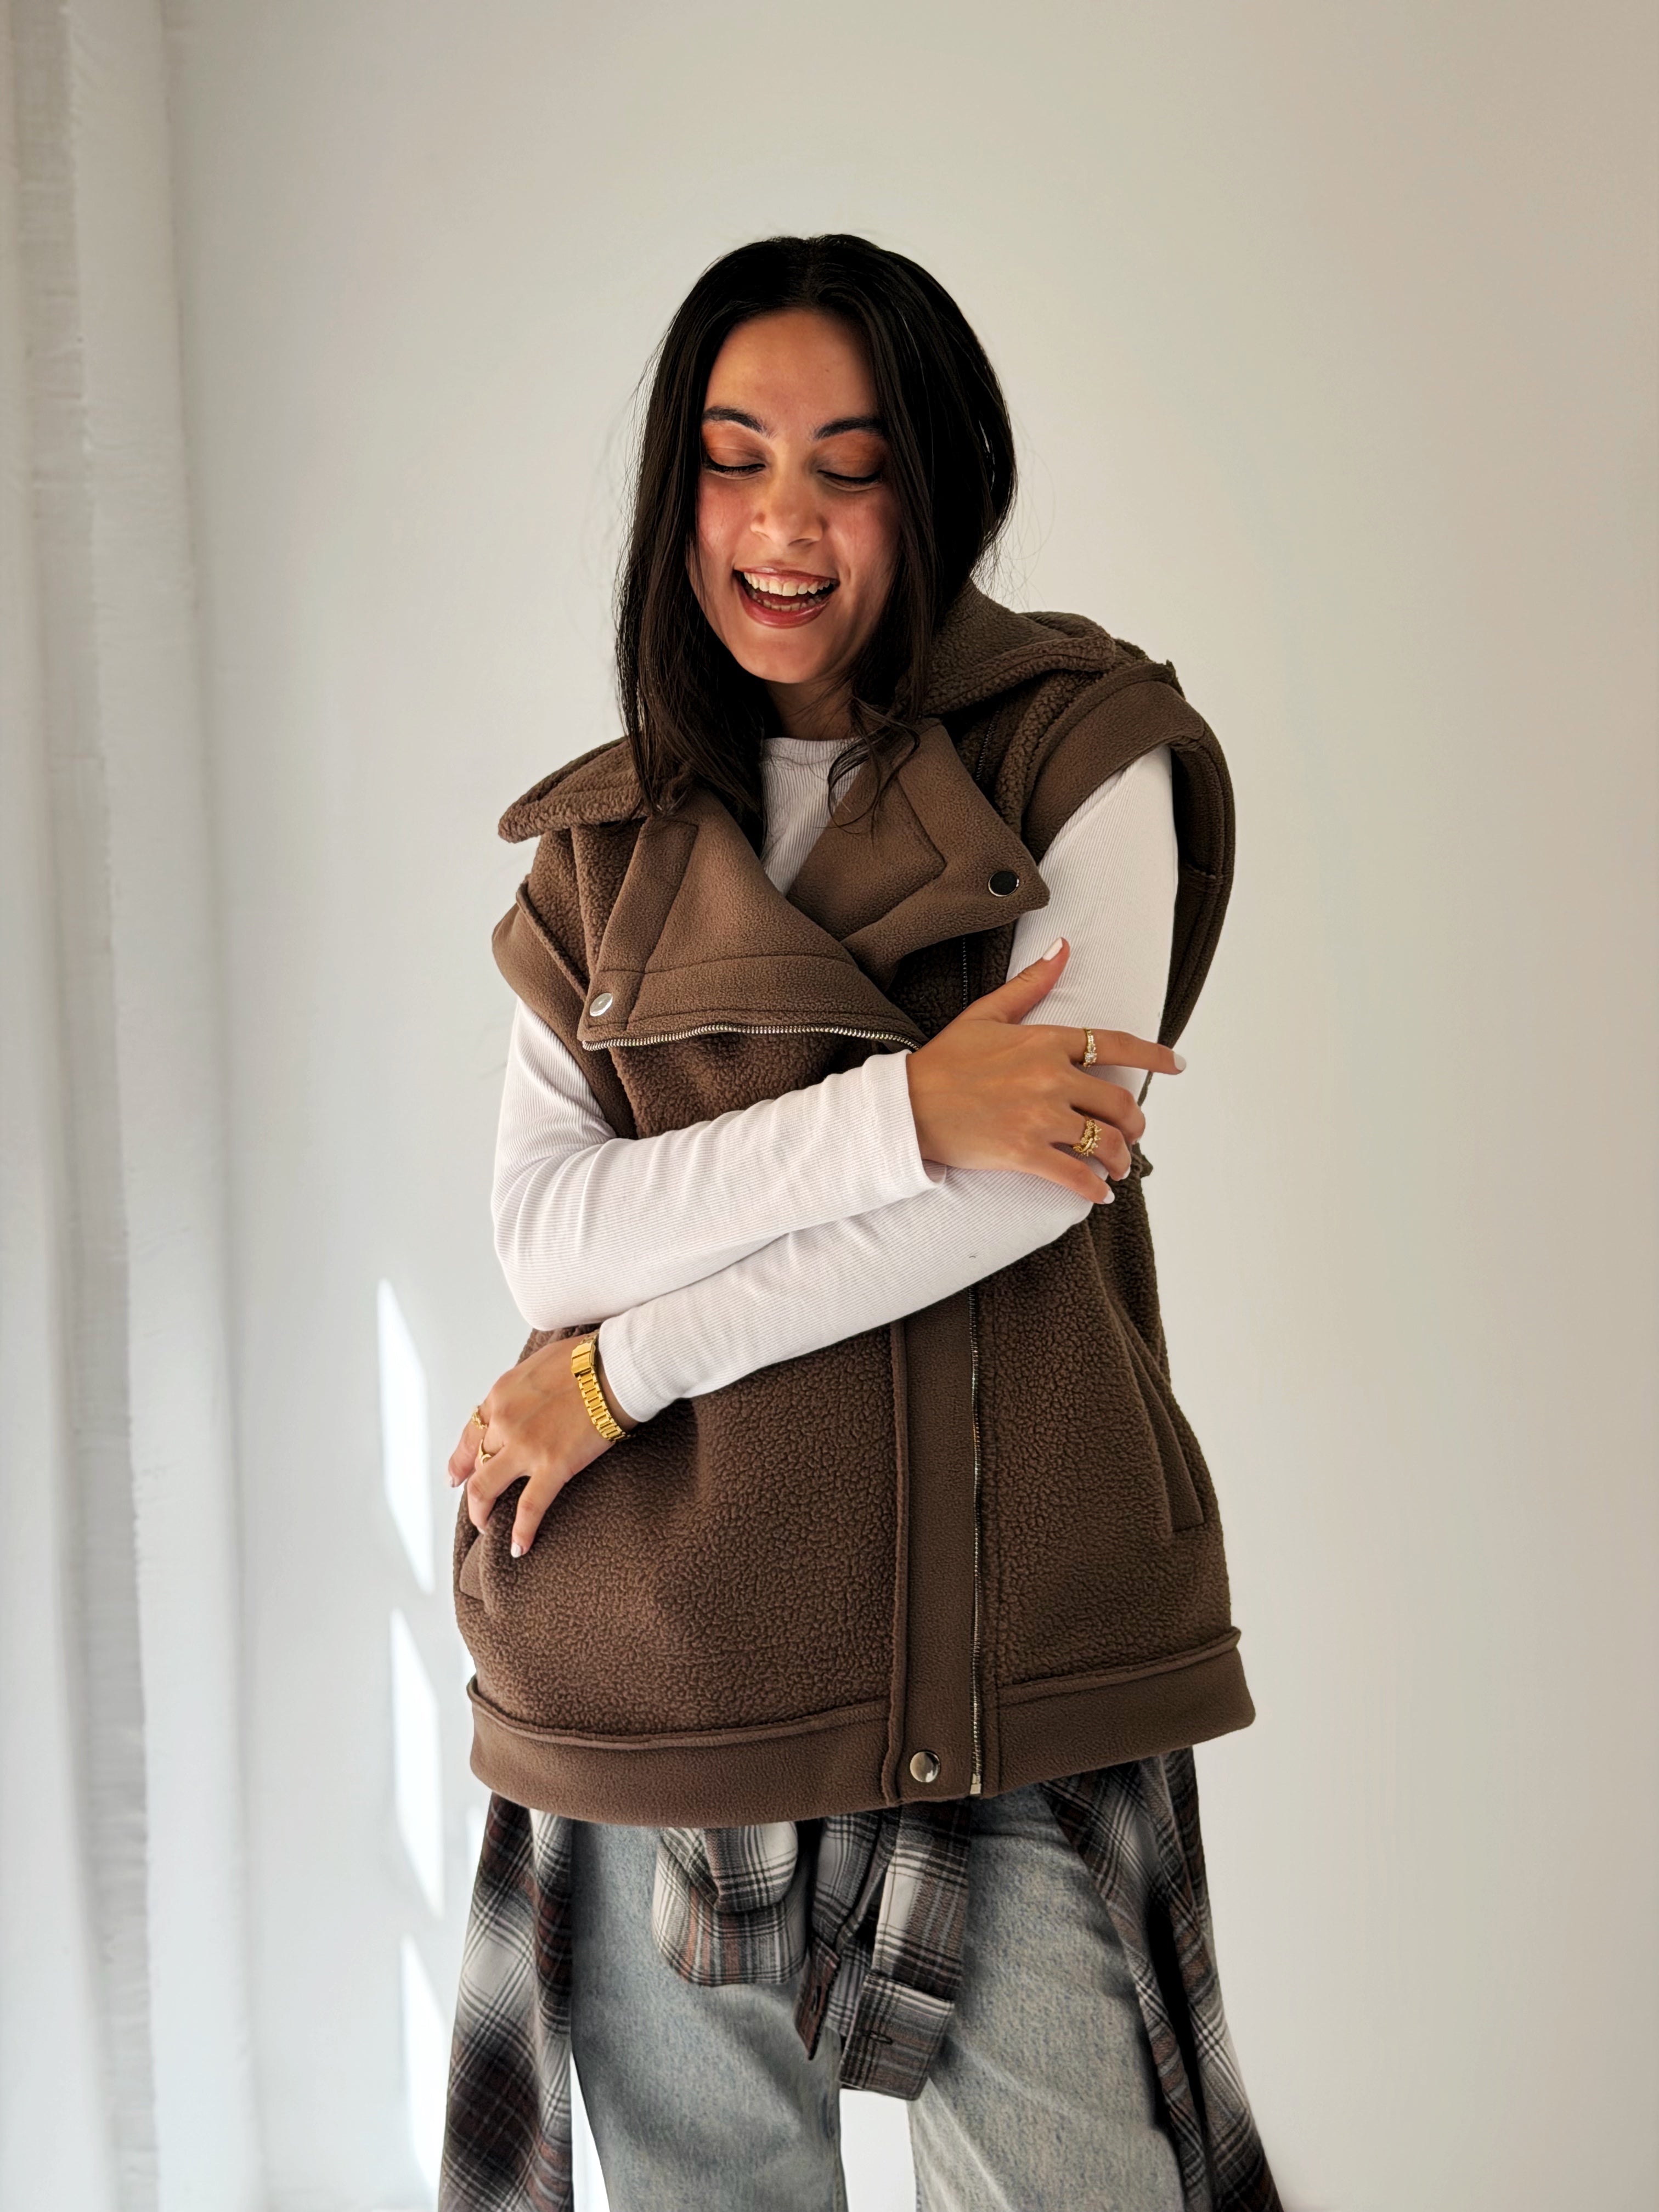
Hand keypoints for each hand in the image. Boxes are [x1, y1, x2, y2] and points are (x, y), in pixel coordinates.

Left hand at [447, 1333, 637, 1558]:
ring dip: (481, 1512)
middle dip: (472, 1488)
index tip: (456, 1475)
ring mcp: (525, 1446)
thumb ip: (524, 1387)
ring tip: (486, 1528)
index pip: (469, 1433)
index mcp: (501, 1395)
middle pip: (475, 1462)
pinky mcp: (552, 1465)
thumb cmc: (588, 1359)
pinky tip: (519, 1547)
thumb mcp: (540, 1363)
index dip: (460, 1459)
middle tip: (478, 1506)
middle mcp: (504, 1421)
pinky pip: (529, 1508)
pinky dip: (520, 1532)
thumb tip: (527, 1398)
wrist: (616, 1367)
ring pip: (484, 1488)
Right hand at [903, 937, 1184, 1203]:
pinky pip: (1076, 1176)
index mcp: (1045, 1041)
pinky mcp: (1025, 1152)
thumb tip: (1063, 948)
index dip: (1155, 1056)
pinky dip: (1093, 1190)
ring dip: (1119, 1159)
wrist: (906, 1106)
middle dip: (1133, 1124)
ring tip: (1116, 1167)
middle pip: (1119, 1103)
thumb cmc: (944, 1061)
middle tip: (1131, 1135)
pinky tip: (1099, 1196)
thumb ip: (1031, 984)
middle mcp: (1051, 1077)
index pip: (1116, 1045)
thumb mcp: (986, 1014)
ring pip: (1105, 1143)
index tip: (1178, 1066)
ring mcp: (1040, 1117)